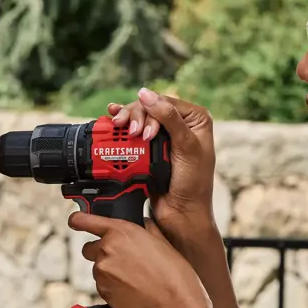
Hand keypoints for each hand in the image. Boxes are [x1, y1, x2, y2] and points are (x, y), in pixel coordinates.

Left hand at [69, 212, 207, 307]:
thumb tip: (143, 225)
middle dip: (101, 253)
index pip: (85, 220)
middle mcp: (106, 249)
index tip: (75, 220)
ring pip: (98, 268)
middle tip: (123, 262)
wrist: (174, 306)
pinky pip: (102, 285)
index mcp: (121, 231)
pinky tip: (131, 289)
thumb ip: (147, 230)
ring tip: (134, 279)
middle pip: (89, 248)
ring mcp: (102, 271)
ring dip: (109, 272)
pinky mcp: (102, 291)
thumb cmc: (174, 275)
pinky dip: (112, 287)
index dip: (78, 220)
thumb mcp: (163, 242)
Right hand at [107, 88, 216, 233]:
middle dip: (136, 117)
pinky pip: (133, 133)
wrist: (181, 213)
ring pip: (139, 119)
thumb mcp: (186, 147)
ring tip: (117, 126)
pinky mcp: (149, 149)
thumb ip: (169, 119)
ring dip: (126, 121)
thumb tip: (146, 95)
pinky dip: (121, 128)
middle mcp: (180, 124)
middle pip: (149, 108)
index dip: (150, 111)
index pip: (166, 102)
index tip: (144, 133)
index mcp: (195, 119)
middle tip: (133, 134)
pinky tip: (112, 119)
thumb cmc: (193, 183)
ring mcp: (163, 137)